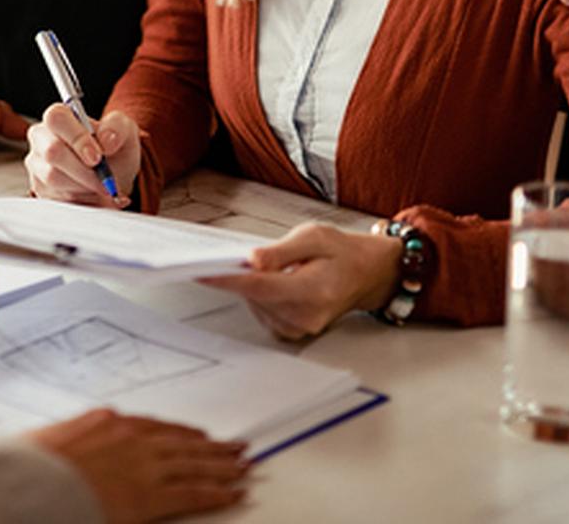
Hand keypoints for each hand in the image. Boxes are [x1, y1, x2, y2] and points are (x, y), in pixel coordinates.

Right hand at [24, 104, 137, 207]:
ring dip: (84, 187)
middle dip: (83, 171)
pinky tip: (93, 196)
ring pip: (53, 178)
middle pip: (51, 152)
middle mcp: (41, 138)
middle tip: (104, 181)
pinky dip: (81, 201)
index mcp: (58, 116)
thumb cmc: (114, 148)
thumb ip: (117, 128)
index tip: (97, 158)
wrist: (113, 174)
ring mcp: (37, 164)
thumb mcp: (125, 131)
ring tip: (101, 187)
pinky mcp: (40, 188)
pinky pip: (56, 198)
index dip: (77, 138)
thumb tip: (106, 140)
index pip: (57, 119)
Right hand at [29, 409, 247, 523]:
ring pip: (194, 463)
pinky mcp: (149, 495)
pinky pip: (193, 492)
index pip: (156, 427)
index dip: (183, 434)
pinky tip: (235, 492)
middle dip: (212, 447)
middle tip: (237, 448)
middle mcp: (130, 437)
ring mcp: (142, 465)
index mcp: (107, 422)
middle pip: (182, 441)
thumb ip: (79, 442)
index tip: (200, 437)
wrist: (28, 483)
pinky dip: (218, 492)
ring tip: (245, 466)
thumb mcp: (54, 443)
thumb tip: (82, 452)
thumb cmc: (32, 467)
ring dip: (223, 465)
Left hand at [198, 222, 400, 340]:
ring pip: (255, 304)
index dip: (228, 279)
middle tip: (247, 255)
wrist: (366, 273)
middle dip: (242, 275)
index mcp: (314, 290)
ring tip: (278, 268)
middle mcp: (307, 315)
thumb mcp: (313, 236)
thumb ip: (280, 251)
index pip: (260, 287)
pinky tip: (277, 282)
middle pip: (254, 296)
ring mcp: (301, 327)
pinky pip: (263, 312)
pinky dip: (261, 296)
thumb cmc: (342, 253)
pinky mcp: (293, 332)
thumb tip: (252, 260)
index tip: (202, 273)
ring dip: (254, 285)